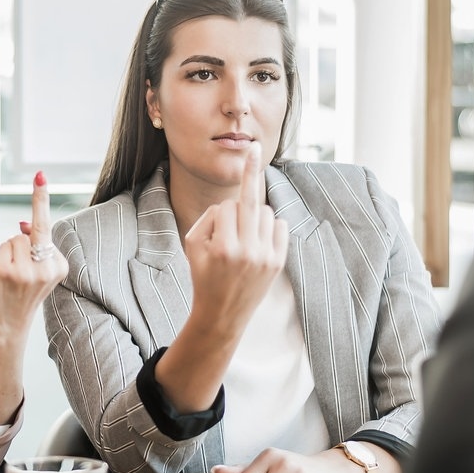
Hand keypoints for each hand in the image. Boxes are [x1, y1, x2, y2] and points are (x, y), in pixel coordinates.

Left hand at [0, 171, 69, 338]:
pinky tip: (3, 280)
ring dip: (8, 253)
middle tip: (23, 252)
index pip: (48, 227)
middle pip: (29, 232)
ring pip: (14, 239)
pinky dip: (0, 259)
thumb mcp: (36, 272)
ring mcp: (27, 270)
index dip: (41, 198)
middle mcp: (47, 267)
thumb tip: (23, 224)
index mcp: (59, 266)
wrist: (8, 327)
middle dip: (22, 239)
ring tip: (11, 278)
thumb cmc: (20, 296)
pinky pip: (2, 248)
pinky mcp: (7, 272)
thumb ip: (33, 246)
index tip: (40, 175)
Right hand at [183, 144, 287, 333]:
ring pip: (266, 212)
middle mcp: (246, 252)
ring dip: (254, 213)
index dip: (220, 211)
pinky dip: (271, 223)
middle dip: (249, 176)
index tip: (218, 224)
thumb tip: (229, 204)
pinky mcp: (278, 262)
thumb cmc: (204, 277)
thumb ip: (206, 218)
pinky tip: (260, 234)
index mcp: (222, 248)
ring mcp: (265, 257)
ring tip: (245, 228)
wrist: (222, 314)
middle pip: (250, 202)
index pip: (226, 206)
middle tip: (251, 158)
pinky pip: (281, 225)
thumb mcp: (192, 247)